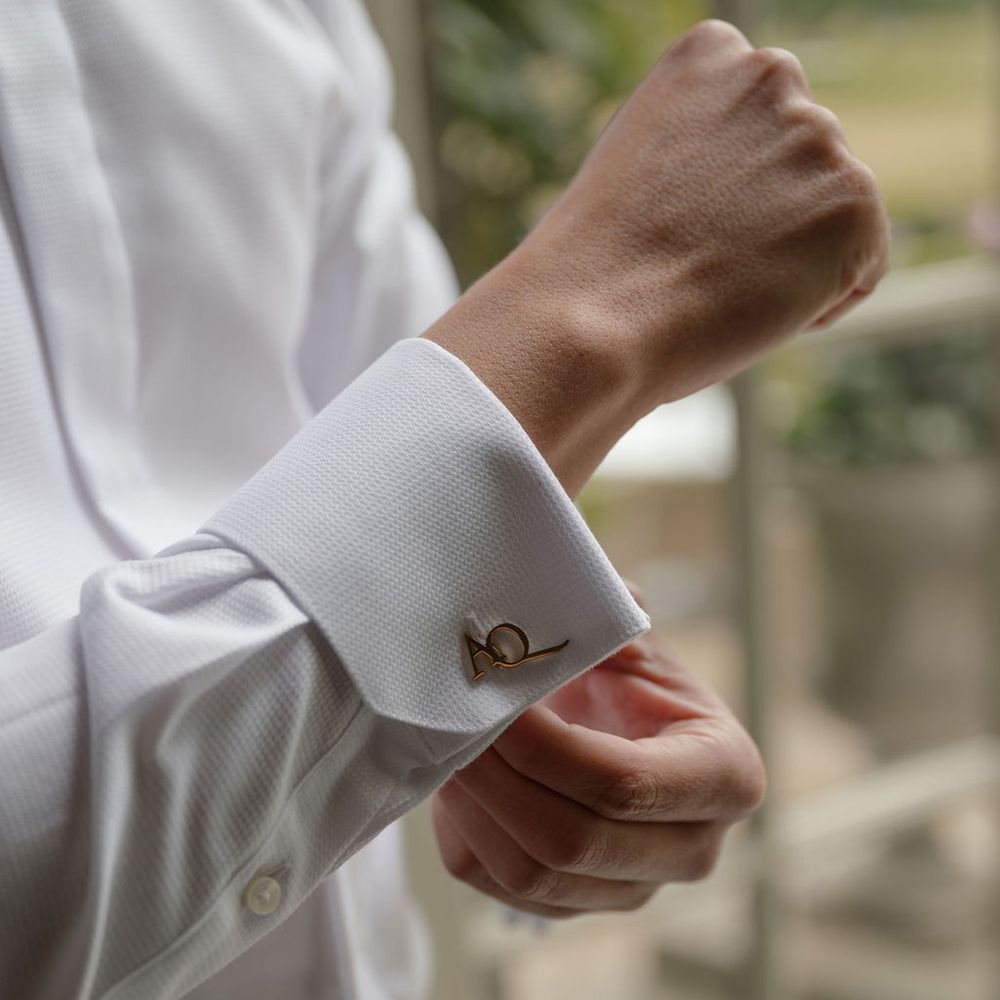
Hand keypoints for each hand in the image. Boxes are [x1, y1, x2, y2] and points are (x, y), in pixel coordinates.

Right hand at [427, 20, 888, 495]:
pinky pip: (861, 266)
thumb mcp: (640, 171)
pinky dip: (820, 301)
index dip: (727, 191)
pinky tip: (754, 308)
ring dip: (790, 259)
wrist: (594, 321)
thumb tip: (757, 193)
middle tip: (698, 264)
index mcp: (709, 54)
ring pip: (829, 217)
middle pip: (799, 165)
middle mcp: (772, 75)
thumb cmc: (595, 269)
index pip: (758, 123)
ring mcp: (819, 136)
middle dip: (765, 219)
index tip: (681, 227)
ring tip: (719, 286)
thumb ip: (705, 155)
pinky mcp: (854, 201)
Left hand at [432, 627, 764, 917]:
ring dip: (475, 806)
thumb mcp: (633, 643)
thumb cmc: (626, 679)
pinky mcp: (580, 905)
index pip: (624, 783)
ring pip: (532, 875)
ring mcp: (634, 889)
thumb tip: (570, 597)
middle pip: (572, 841)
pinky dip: (467, 834)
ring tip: (449, 743)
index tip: (496, 701)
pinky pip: (503, 890)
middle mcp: (691, 850)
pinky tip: (455, 780)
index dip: (545, 747)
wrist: (613, 724)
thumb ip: (611, 620)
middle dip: (498, 778)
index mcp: (725, 777)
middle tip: (456, 722)